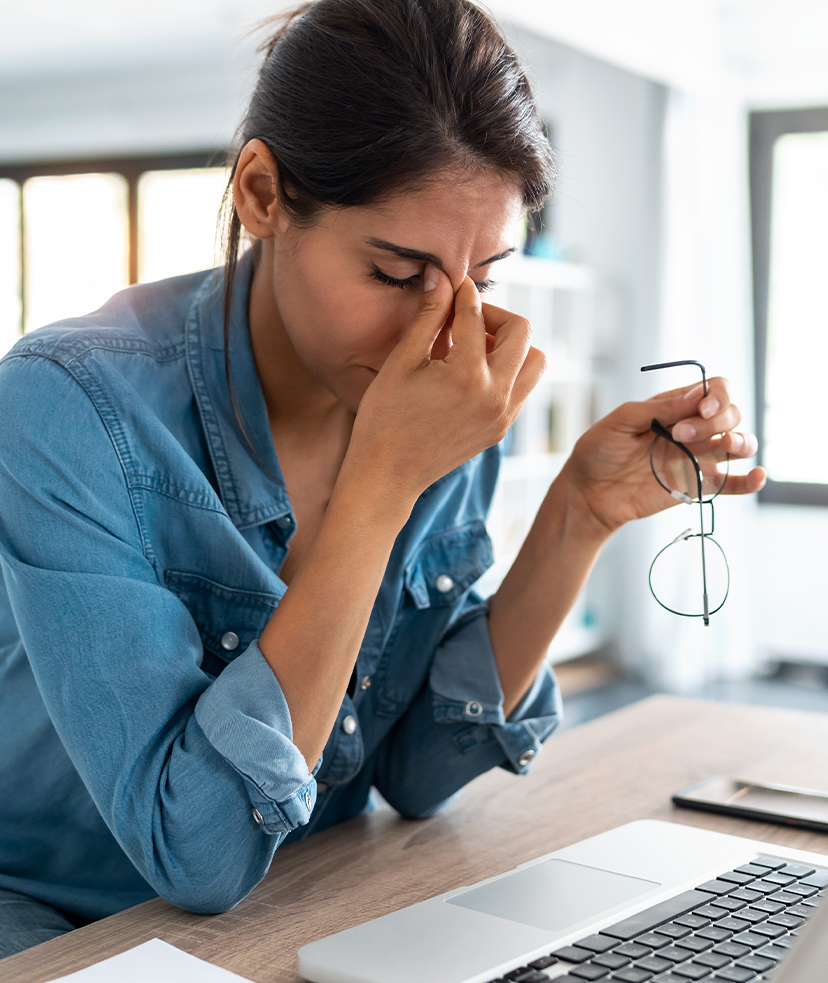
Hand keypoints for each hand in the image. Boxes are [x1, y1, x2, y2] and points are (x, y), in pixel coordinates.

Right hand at [342, 266, 546, 504]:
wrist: (387, 476)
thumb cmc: (384, 419)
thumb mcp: (401, 362)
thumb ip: (428, 317)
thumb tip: (441, 276)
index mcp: (467, 375)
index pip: (476, 315)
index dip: (462, 293)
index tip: (452, 284)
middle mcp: (495, 395)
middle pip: (522, 332)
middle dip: (495, 315)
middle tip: (465, 318)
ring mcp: (503, 415)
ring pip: (534, 361)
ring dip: (511, 345)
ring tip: (475, 347)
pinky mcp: (502, 429)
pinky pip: (522, 388)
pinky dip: (507, 370)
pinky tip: (472, 372)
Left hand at [565, 378, 765, 532]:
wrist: (588, 492)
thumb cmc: (599, 451)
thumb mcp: (621, 421)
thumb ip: (658, 408)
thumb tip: (696, 396)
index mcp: (675, 406)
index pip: (715, 390)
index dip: (717, 396)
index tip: (700, 408)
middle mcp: (693, 429)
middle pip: (730, 414)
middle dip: (714, 420)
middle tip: (680, 435)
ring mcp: (698, 457)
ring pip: (740, 443)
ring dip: (742, 440)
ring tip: (726, 444)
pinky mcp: (697, 485)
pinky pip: (733, 483)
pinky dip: (750, 480)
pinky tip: (757, 476)